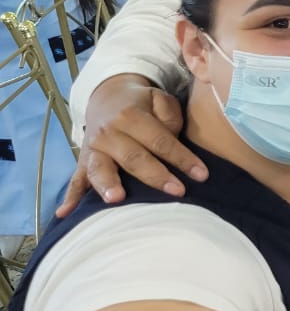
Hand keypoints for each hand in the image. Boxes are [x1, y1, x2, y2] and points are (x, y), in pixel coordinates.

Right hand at [56, 74, 207, 215]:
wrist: (107, 98)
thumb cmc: (142, 105)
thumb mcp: (160, 98)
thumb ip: (169, 115)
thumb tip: (173, 136)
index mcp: (130, 117)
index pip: (160, 140)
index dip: (182, 158)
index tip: (201, 175)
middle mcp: (108, 133)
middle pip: (133, 157)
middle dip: (156, 176)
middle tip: (178, 191)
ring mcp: (93, 149)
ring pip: (100, 169)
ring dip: (108, 184)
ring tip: (117, 199)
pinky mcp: (83, 162)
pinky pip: (75, 180)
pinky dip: (70, 197)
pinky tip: (66, 213)